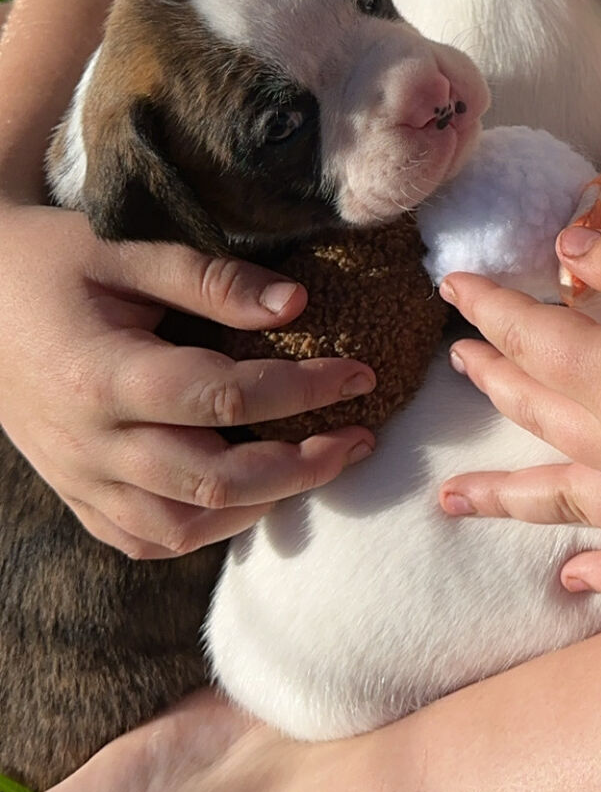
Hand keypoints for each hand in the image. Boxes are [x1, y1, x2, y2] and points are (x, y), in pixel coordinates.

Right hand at [0, 202, 378, 559]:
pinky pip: (144, 540)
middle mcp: (90, 442)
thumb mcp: (125, 252)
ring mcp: (78, 478)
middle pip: (215, 481)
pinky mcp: (73, 493)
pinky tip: (248, 499)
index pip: (225, 400)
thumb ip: (211, 280)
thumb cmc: (50, 262)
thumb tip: (298, 305)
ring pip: (184, 527)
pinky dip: (203, 530)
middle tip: (359, 437)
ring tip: (315, 466)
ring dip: (262, 507)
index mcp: (104, 375)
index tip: (358, 373)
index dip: (303, 391)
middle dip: (302, 466)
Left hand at [438, 223, 600, 595]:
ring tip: (457, 500)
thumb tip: (565, 254)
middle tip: (460, 361)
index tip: (455, 286)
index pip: (533, 340)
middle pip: (544, 418)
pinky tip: (575, 579)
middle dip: (495, 382)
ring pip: (577, 505)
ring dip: (513, 498)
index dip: (490, 308)